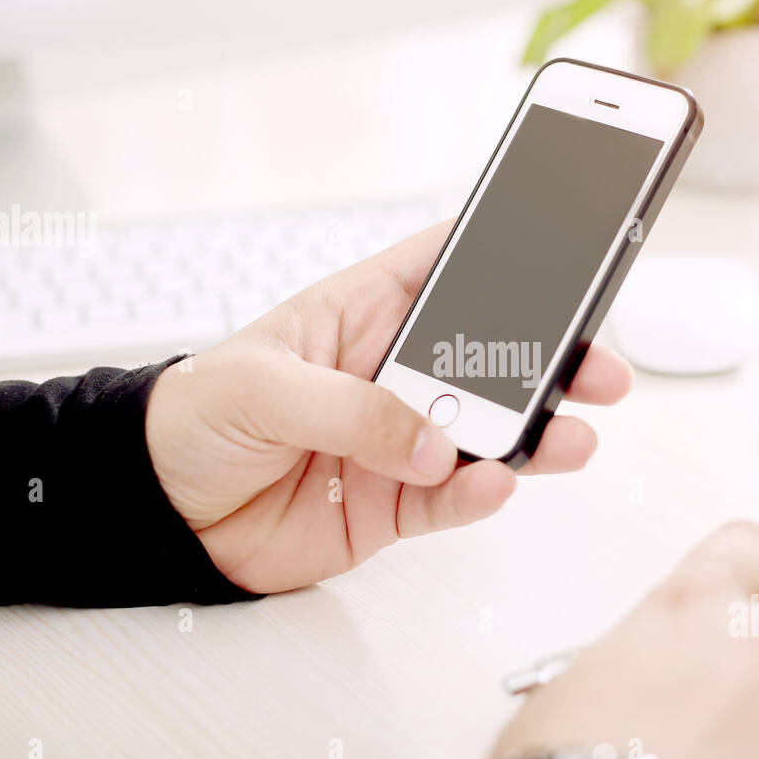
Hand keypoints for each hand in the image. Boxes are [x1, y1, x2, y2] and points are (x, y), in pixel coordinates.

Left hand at [145, 220, 632, 593]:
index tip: (566, 248)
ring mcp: (399, 440)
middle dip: (547, 357)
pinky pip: (452, 499)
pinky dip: (479, 495)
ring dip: (533, 432)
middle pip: (488, 356)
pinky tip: (497, 484)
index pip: (446, 268)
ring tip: (570, 435)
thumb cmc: (194, 417)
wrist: (160, 511)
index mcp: (362, 315)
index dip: (504, 253)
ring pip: (485, 431)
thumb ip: (351, 407)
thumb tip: (432, 442)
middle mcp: (392, 374)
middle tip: (597, 365)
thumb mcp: (263, 386)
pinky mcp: (394, 503)